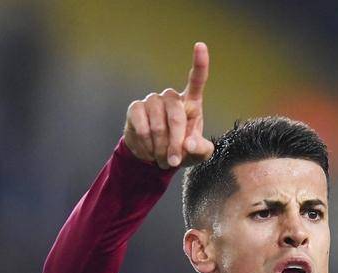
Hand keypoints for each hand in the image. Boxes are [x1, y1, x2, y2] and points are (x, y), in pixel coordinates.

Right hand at [123, 41, 213, 168]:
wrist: (156, 157)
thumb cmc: (182, 151)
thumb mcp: (199, 155)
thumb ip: (201, 150)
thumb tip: (188, 144)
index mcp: (192, 103)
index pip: (197, 80)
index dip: (200, 63)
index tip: (200, 45)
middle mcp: (172, 97)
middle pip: (176, 116)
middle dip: (175, 143)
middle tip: (173, 162)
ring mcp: (153, 101)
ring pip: (157, 125)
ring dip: (160, 148)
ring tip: (162, 159)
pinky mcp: (136, 109)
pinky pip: (140, 127)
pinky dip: (146, 145)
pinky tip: (148, 151)